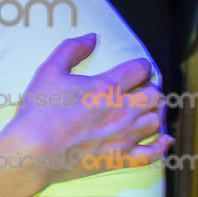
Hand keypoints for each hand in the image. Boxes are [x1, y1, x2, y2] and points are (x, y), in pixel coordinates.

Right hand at [7, 34, 171, 184]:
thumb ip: (72, 49)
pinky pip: (153, 153)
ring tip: (146, 109)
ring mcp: (124, 137)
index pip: (140, 69)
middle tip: (139, 89)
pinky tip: (164, 139)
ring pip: (156, 120)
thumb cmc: (39, 112)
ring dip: (155, 111)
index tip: (136, 68)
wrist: (33, 152)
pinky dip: (162, 145)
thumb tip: (92, 37)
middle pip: (154, 94)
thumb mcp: (49, 71)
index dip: (141, 66)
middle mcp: (122, 111)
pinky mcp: (120, 159)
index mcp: (107, 87)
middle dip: (150, 88)